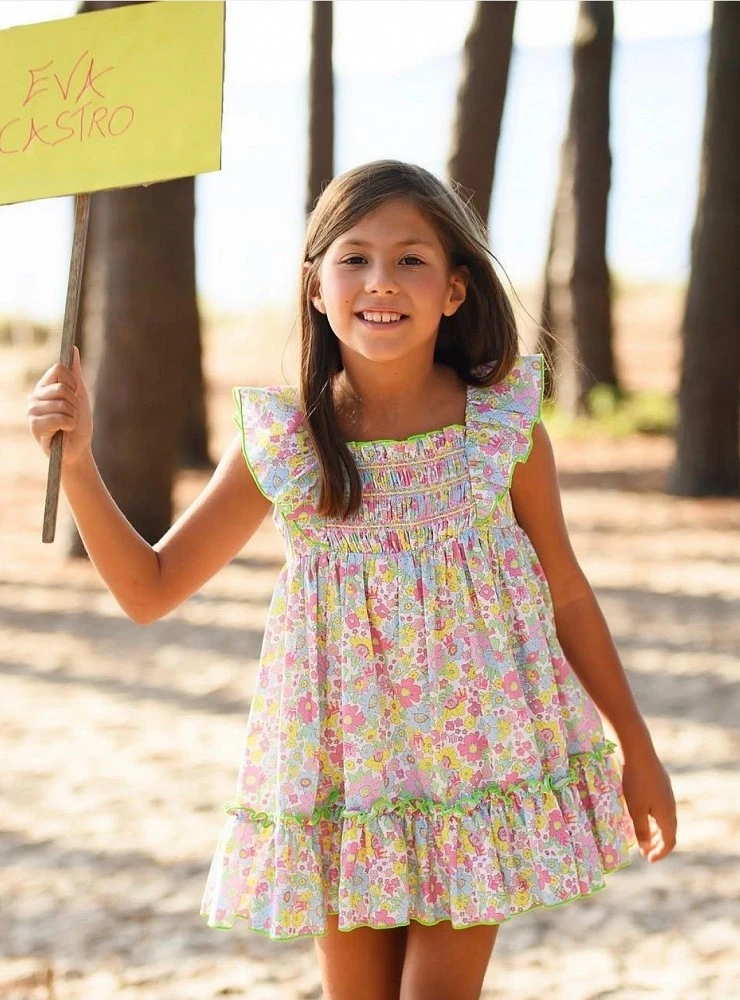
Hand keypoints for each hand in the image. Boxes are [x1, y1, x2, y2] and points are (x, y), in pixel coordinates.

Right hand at [27, 347, 92, 469]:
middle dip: (75, 403)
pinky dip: (68, 425)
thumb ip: (74, 372)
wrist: (78, 449)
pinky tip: (64, 431)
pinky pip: (58, 418)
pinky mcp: (35, 426)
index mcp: (44, 386)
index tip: (76, 393)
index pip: (59, 369)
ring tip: (68, 424)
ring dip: (72, 416)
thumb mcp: (79, 394)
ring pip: (62, 403)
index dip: (73, 382)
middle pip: (62, 387)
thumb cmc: (78, 423)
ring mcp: (32, 411)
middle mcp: (35, 396)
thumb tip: (72, 348)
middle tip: (72, 414)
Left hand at [621, 746, 676, 862]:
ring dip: (656, 831)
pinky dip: (654, 819)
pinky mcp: (661, 784)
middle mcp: (671, 805)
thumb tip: (645, 847)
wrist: (638, 751)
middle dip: (658, 844)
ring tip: (643, 837)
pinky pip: (661, 808)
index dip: (660, 852)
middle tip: (645, 852)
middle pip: (668, 831)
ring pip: (665, 819)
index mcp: (667, 814)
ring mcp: (667, 793)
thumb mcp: (635, 808)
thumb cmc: (635, 781)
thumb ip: (641, 829)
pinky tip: (642, 816)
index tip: (649, 860)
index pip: (669, 840)